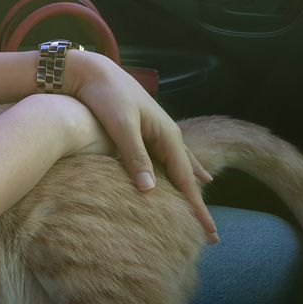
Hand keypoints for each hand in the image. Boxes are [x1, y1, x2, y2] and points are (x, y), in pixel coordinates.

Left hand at [63, 51, 218, 243]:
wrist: (91, 70)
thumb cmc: (105, 96)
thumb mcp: (121, 126)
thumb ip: (135, 156)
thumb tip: (149, 190)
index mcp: (166, 135)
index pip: (185, 180)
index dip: (196, 208)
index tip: (208, 232)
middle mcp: (166, 133)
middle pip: (186, 174)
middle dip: (197, 202)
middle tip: (211, 232)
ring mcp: (156, 130)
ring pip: (179, 163)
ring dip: (189, 182)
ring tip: (201, 196)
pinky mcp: (143, 128)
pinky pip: (166, 155)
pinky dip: (178, 167)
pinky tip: (182, 168)